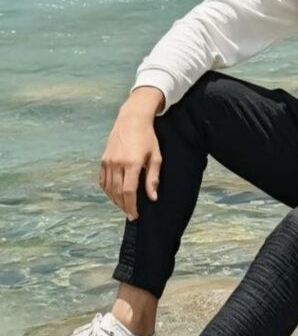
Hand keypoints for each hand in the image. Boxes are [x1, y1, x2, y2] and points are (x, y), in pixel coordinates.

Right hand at [98, 101, 162, 220]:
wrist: (132, 120)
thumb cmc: (147, 138)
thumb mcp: (156, 157)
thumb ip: (153, 178)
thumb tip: (153, 197)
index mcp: (132, 163)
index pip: (129, 191)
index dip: (131, 206)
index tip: (135, 215)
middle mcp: (117, 163)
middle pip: (117, 192)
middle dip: (124, 206)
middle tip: (130, 214)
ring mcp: (108, 161)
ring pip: (108, 188)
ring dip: (115, 200)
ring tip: (124, 206)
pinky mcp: (103, 159)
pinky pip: (103, 180)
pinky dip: (108, 190)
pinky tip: (114, 195)